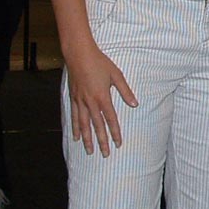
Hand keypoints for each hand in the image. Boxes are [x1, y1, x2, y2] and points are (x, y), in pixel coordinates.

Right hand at [65, 42, 137, 156]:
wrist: (79, 54)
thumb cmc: (100, 63)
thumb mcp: (116, 75)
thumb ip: (125, 90)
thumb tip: (134, 104)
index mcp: (102, 97)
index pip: (110, 119)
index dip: (115, 132)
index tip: (118, 143)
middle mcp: (90, 102)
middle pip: (97, 126)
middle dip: (102, 141)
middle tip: (106, 154)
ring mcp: (80, 101)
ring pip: (84, 125)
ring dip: (87, 139)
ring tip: (90, 151)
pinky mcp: (73, 99)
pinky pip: (74, 117)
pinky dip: (75, 128)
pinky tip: (76, 137)